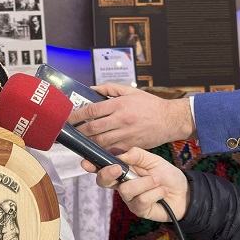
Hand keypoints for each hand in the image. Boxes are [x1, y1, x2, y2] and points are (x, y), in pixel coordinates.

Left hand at [68, 83, 195, 151]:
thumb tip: (91, 88)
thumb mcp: (130, 91)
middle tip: (70, 131)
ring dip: (87, 142)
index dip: (76, 115)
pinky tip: (94, 148)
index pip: (92, 110)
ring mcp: (126, 135)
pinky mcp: (131, 146)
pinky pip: (111, 150)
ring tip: (79, 140)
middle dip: (79, 131)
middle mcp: (121, 120)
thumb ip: (109, 88)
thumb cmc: (150, 105)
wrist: (171, 120)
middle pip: (92, 128)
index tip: (68, 118)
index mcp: (120, 105)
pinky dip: (100, 150)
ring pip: (100, 142)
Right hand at [80, 147, 189, 221]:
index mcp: (123, 170)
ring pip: (125, 190)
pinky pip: (140, 200)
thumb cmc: (167, 175)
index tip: (86, 163)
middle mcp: (122, 184)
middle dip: (108, 174)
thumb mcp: (153, 159)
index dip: (92, 165)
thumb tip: (121, 156)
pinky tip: (161, 192)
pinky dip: (154, 193)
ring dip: (145, 183)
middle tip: (119, 169)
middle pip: (103, 181)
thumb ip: (137, 155)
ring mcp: (129, 198)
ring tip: (157, 181)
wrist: (184, 192)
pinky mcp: (138, 209)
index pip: (103, 167)